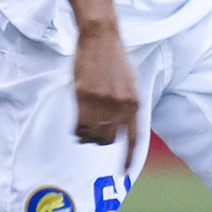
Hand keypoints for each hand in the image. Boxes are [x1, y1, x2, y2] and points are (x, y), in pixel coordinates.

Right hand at [71, 21, 139, 161]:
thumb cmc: (114, 58)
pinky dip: (77, 130)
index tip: (123, 173)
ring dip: (87, 137)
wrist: (101, 37)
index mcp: (135, 103)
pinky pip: (79, 126)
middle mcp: (121, 106)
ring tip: (83, 129)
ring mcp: (102, 102)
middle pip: (109, 140)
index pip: (134, 139)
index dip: (127, 158)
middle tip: (93, 135)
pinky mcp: (84, 97)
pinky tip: (76, 127)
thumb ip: (128, 105)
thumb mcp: (130, 83)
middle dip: (100, 141)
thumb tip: (121, 127)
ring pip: (92, 135)